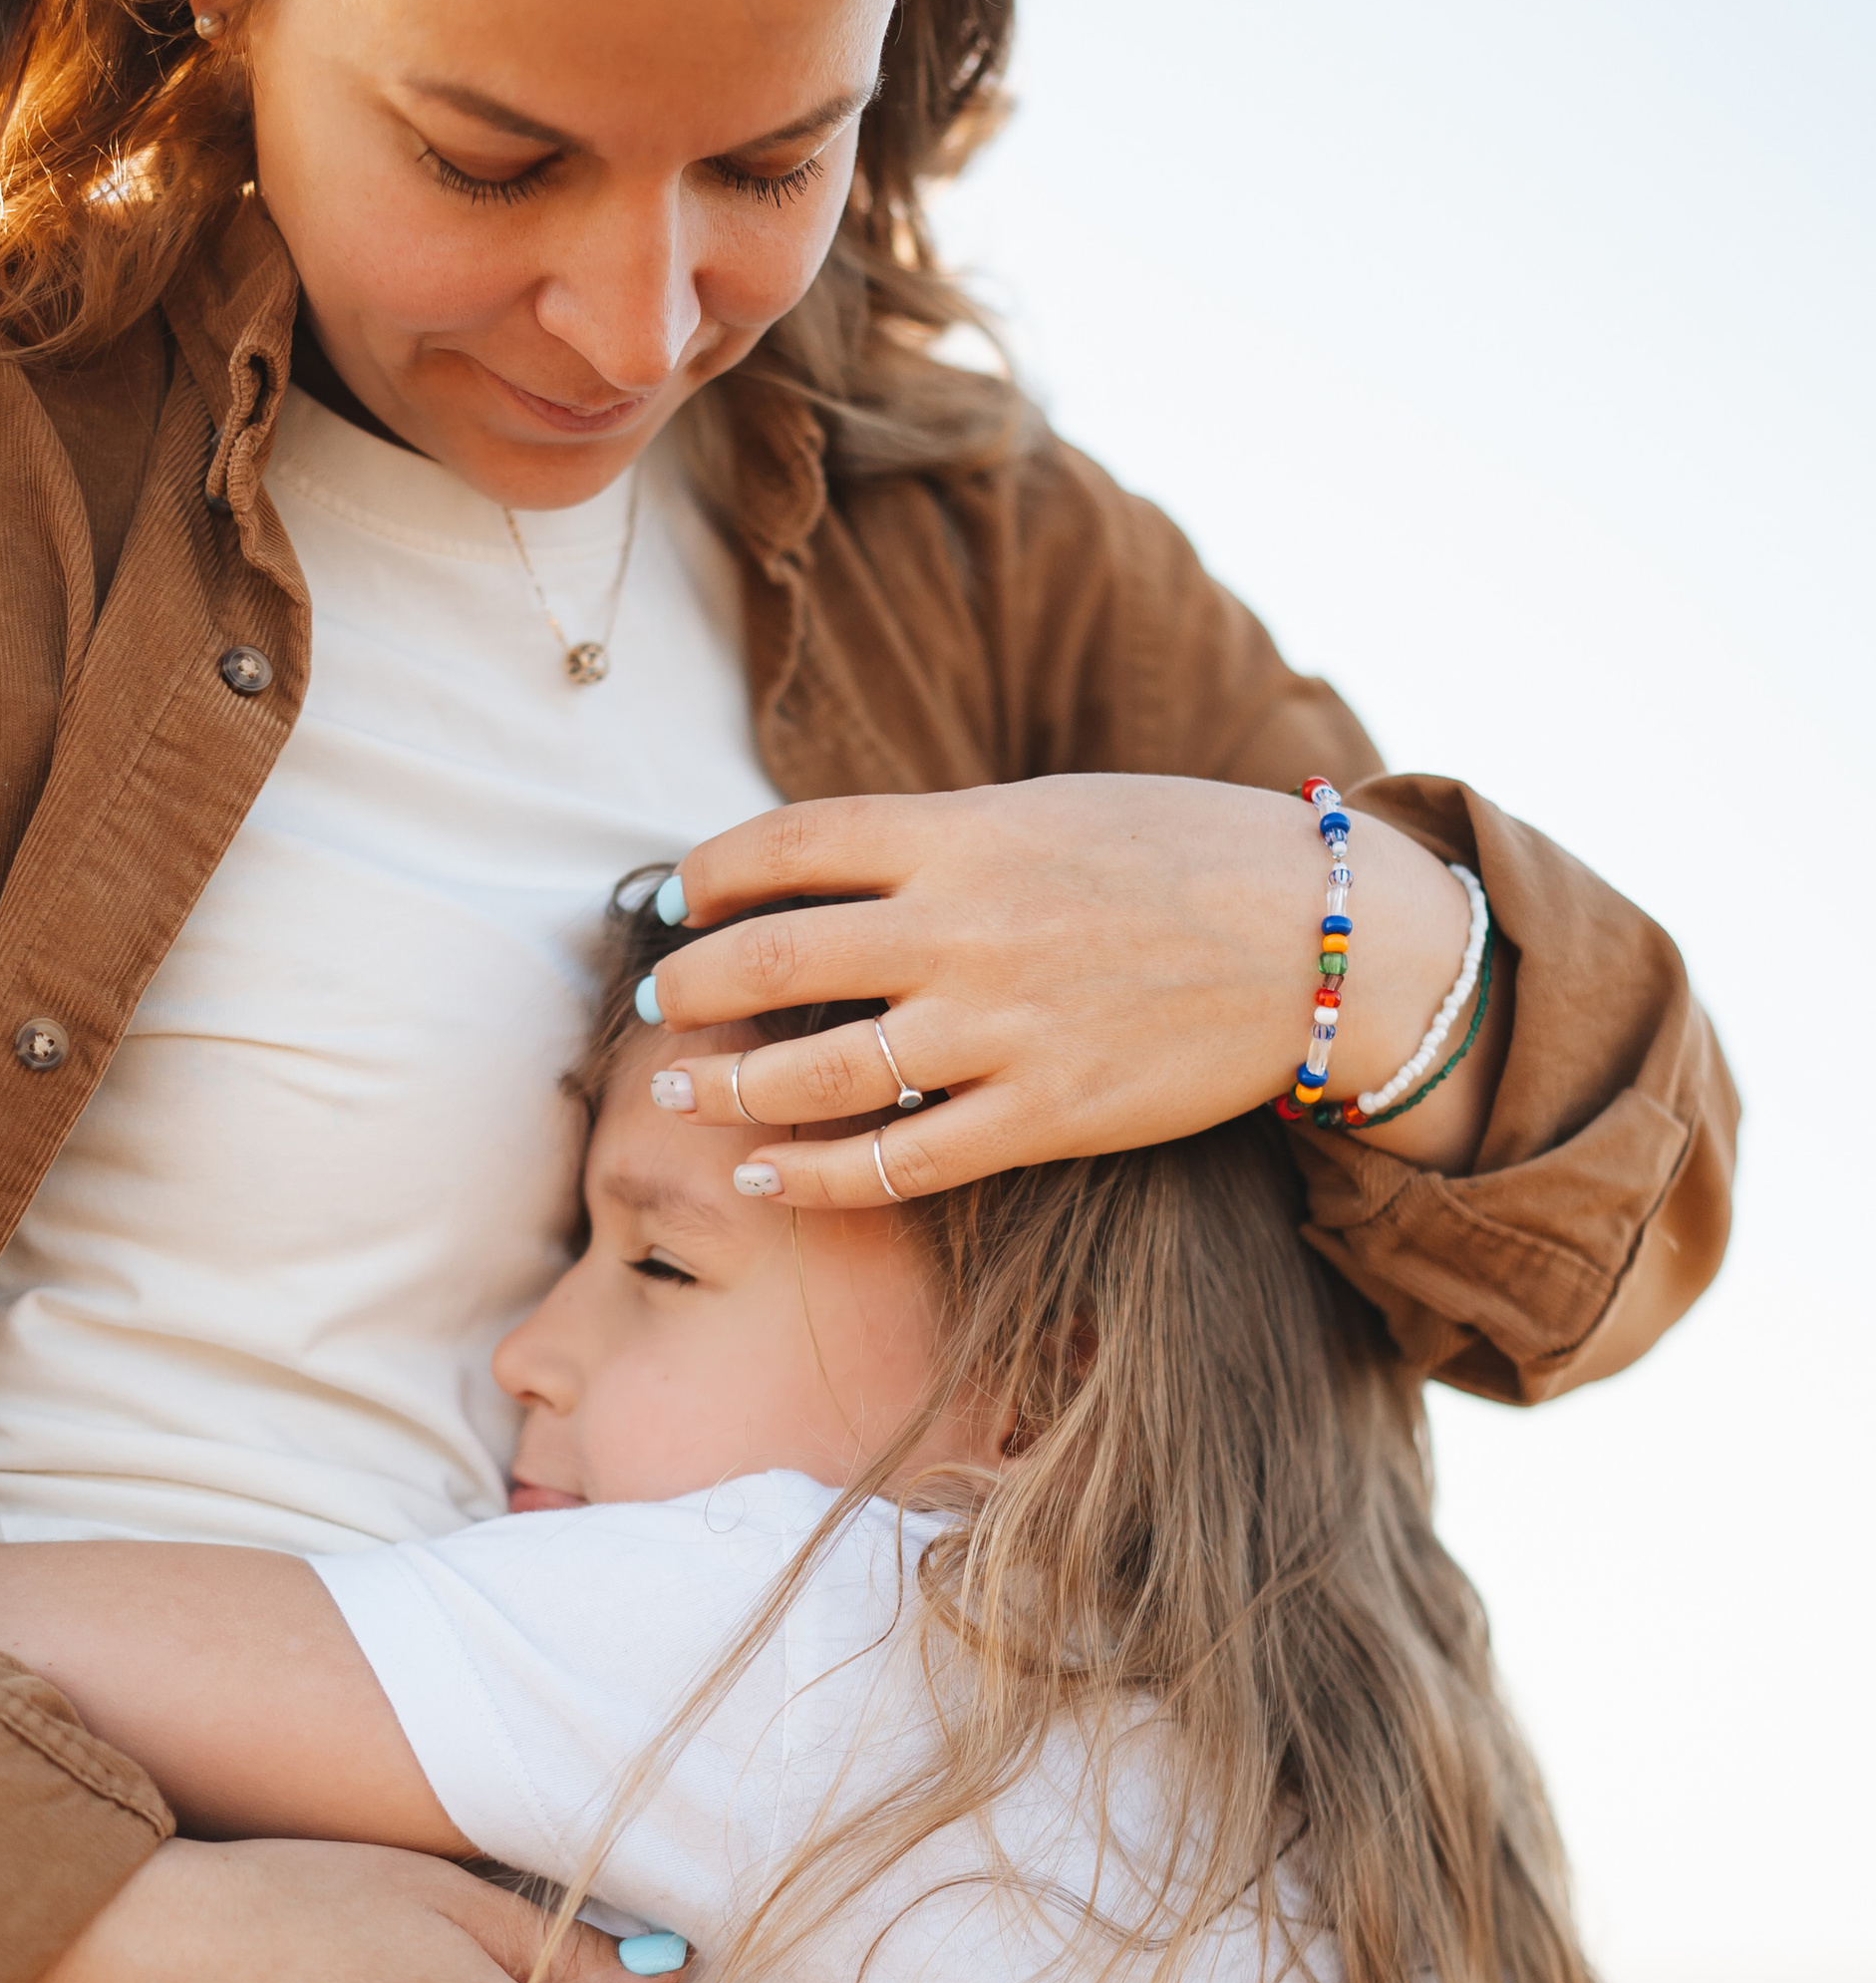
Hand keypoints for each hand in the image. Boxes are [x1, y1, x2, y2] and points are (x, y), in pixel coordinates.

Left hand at [645, 777, 1507, 1204]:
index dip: (709, 874)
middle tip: (661, 1001)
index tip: (681, 898)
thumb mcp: (1047, 809)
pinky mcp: (1044, 1116)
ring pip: (810, 1074)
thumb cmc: (1183, 854)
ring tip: (680, 1090)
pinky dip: (812, 1173)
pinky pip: (895, 1162)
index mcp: (962, 828)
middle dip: (690, 987)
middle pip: (768, 961)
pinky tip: (765, 1173)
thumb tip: (817, 869)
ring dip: (723, 1087)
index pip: (784, 843)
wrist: (1321, 936)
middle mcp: (962, 926)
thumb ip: (937, 837)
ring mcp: (1000, 1028)